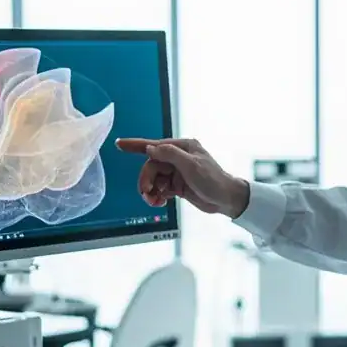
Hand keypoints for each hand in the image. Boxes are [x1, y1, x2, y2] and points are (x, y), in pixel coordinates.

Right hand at [115, 137, 249, 217]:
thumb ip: (170, 155)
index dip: (136, 145)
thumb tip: (151, 149)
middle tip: (146, 192)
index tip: (120, 144)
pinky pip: (160, 189)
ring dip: (151, 190)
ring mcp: (177, 172)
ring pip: (154, 179)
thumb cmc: (213, 179)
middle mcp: (178, 158)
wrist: (226, 199)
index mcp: (182, 147)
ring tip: (154, 201)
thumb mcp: (191, 165)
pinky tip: (159, 202)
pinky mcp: (177, 185)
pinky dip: (157, 196)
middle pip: (152, 166)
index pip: (154, 145)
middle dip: (147, 179)